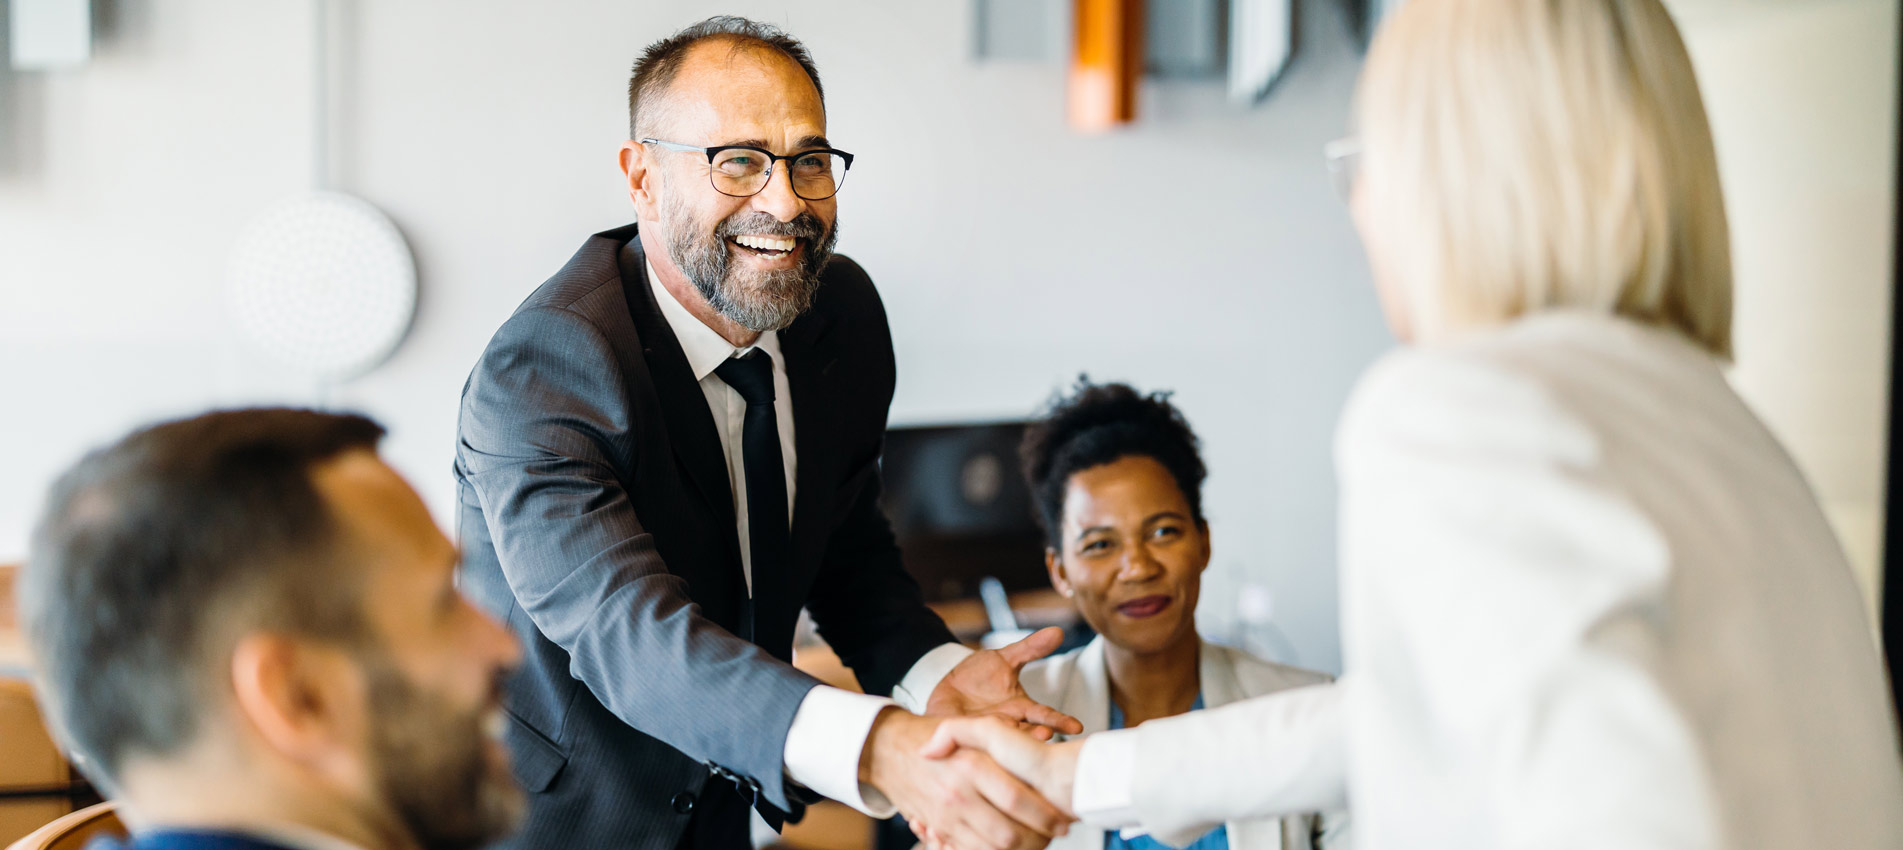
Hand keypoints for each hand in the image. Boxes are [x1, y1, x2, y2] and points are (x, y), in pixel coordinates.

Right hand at [862, 708, 1072, 849]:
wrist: (886, 750)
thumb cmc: (930, 736)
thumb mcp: (964, 725)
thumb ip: (994, 733)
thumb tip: (1033, 747)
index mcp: (971, 765)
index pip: (1017, 799)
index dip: (1044, 816)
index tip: (1062, 821)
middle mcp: (958, 794)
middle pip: (1007, 834)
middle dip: (1036, 840)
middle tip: (1054, 835)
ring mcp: (946, 816)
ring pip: (990, 849)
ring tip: (1036, 842)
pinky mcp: (937, 829)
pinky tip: (1007, 846)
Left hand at [927, 627, 1082, 739]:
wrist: (945, 686)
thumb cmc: (979, 675)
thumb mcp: (1004, 659)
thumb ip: (1030, 649)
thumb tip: (1058, 631)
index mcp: (1021, 709)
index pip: (1044, 716)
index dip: (1060, 721)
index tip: (1077, 727)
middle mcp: (1007, 725)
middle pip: (1025, 734)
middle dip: (1035, 735)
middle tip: (1047, 734)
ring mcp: (985, 734)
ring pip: (999, 744)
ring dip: (1008, 744)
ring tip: (1017, 745)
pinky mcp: (960, 738)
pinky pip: (969, 744)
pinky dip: (974, 747)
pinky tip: (979, 750)